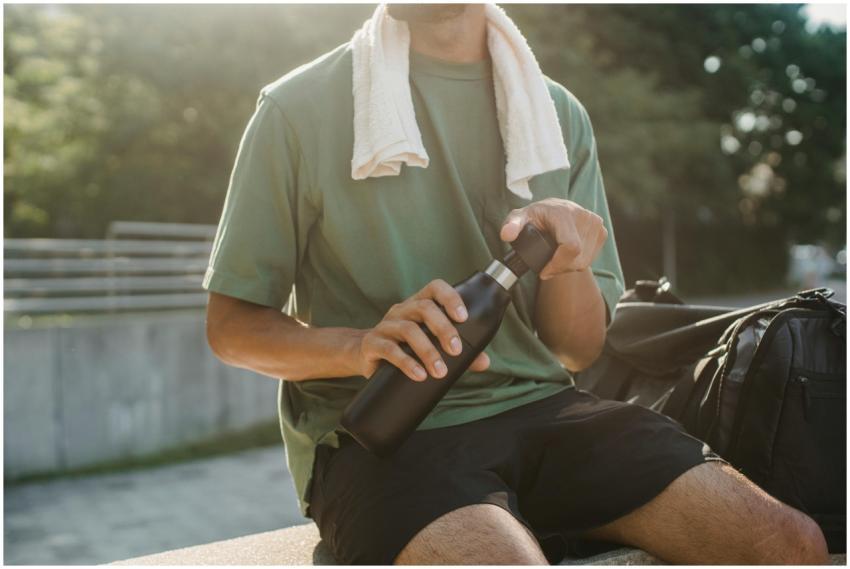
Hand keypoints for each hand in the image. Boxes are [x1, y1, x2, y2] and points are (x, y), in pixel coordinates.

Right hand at [357, 279, 490, 380]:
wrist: (367, 357)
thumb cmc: (406, 348)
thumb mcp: (432, 345)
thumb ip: (459, 353)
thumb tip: (484, 362)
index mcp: (418, 304)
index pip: (435, 288)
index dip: (450, 298)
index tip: (464, 318)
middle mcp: (401, 310)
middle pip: (424, 308)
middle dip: (443, 329)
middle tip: (456, 351)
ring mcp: (385, 325)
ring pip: (408, 330)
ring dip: (427, 351)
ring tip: (439, 371)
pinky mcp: (372, 344)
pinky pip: (389, 350)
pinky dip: (407, 363)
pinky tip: (419, 375)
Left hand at [500, 198, 606, 279]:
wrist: (555, 208)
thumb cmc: (536, 216)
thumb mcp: (519, 217)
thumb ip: (511, 225)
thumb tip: (506, 235)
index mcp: (564, 213)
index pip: (570, 247)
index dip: (557, 264)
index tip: (544, 272)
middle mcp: (583, 216)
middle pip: (576, 258)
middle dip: (559, 268)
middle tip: (546, 267)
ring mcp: (595, 224)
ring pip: (584, 261)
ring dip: (568, 267)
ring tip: (555, 260)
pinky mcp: (601, 231)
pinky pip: (591, 258)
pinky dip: (578, 263)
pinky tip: (567, 256)